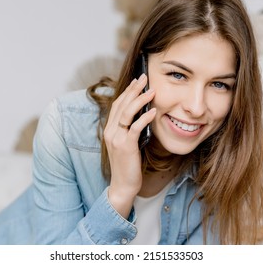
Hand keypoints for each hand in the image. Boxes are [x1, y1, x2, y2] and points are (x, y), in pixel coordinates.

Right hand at [104, 74, 155, 217]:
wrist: (123, 185)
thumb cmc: (127, 165)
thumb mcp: (126, 144)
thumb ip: (129, 130)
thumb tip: (142, 115)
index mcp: (109, 130)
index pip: (117, 105)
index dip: (127, 91)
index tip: (137, 81)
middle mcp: (110, 131)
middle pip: (121, 104)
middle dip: (133, 89)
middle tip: (144, 77)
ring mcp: (116, 138)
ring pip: (126, 113)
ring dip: (139, 100)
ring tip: (151, 90)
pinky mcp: (125, 146)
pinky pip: (135, 128)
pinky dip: (144, 118)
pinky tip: (153, 111)